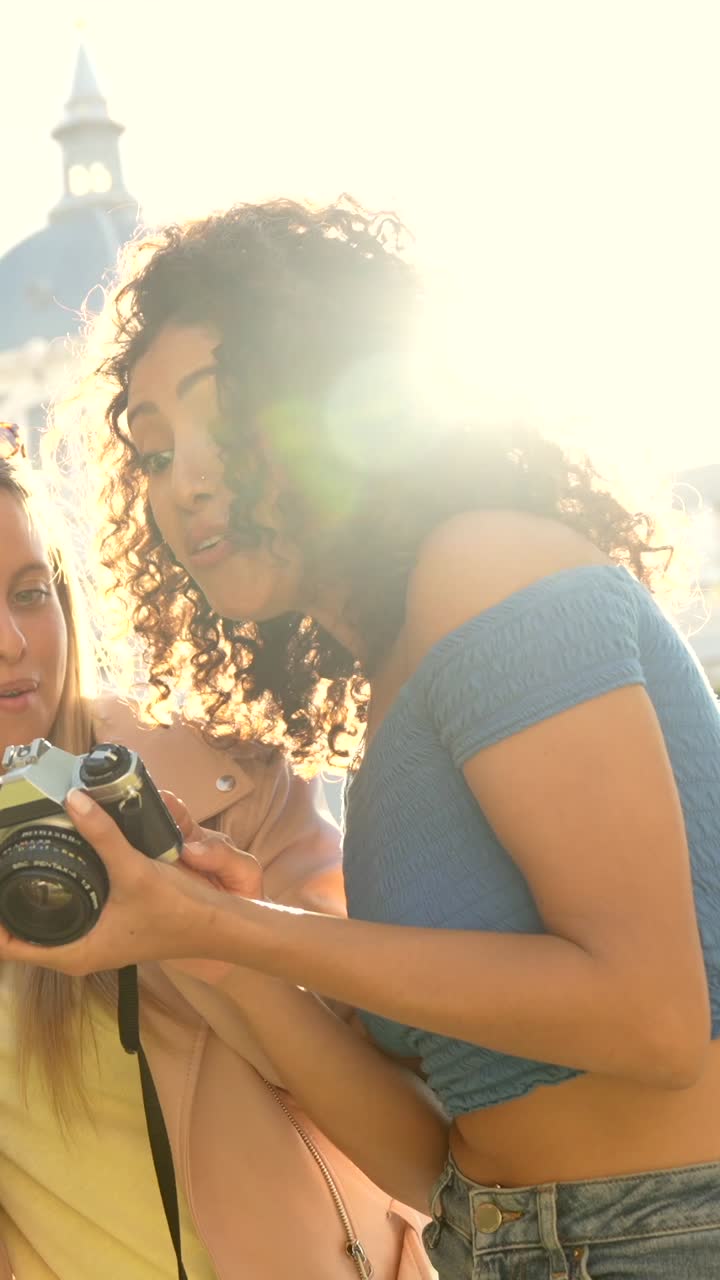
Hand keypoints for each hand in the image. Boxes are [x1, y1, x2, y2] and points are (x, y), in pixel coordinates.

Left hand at [0, 789, 256, 977]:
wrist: (217, 925)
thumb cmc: (177, 910)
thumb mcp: (136, 870)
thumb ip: (103, 835)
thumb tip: (72, 799)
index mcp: (74, 953)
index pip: (9, 946)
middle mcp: (76, 953)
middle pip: (19, 935)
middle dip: (5, 902)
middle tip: (4, 860)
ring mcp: (90, 943)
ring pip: (41, 926)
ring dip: (24, 900)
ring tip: (15, 861)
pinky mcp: (103, 930)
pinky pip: (63, 917)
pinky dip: (49, 897)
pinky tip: (50, 868)